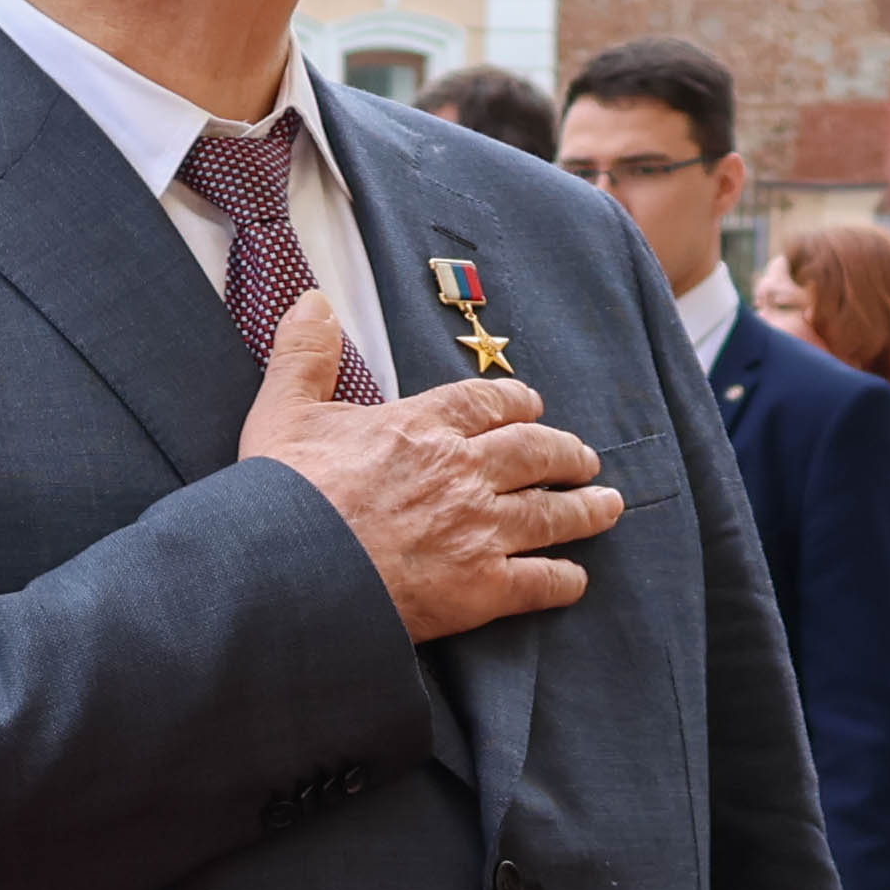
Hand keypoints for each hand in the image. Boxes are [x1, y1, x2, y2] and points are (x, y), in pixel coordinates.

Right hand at [235, 292, 616, 641]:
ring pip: (552, 514)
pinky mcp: (481, 589)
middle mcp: (464, 472)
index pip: (487, 403)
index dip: (516, 402)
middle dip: (565, 452)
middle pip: (535, 453)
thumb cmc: (282, 494)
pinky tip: (575, 579)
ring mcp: (479, 531)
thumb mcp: (283, 410)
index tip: (532, 405)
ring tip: (607, 505)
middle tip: (581, 458)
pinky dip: (564, 580)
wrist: (285, 570)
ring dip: (586, 509)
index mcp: (422, 427)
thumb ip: (305, 354)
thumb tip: (314, 301)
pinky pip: (541, 582)